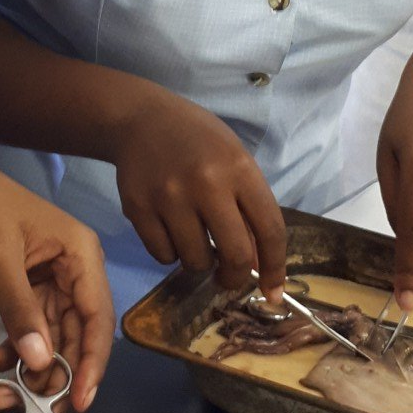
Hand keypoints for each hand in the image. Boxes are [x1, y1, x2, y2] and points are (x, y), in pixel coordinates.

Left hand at [0, 159, 114, 412]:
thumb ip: (20, 309)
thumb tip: (42, 362)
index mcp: (81, 257)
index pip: (98, 318)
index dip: (92, 363)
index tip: (79, 401)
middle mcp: (74, 275)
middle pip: (78, 338)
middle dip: (57, 379)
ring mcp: (52, 288)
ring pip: (51, 344)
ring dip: (30, 373)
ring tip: (0, 397)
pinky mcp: (28, 297)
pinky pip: (27, 336)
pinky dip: (10, 354)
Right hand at [109, 87, 287, 301]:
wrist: (140, 120)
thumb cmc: (198, 141)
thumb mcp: (234, 160)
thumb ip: (248, 209)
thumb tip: (255, 266)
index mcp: (239, 168)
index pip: (270, 229)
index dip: (275, 268)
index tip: (272, 292)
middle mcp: (206, 183)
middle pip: (234, 254)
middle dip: (235, 277)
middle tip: (229, 277)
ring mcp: (168, 196)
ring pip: (195, 261)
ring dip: (200, 261)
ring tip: (194, 238)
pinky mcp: (138, 208)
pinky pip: (163, 255)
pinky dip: (170, 252)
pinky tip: (170, 228)